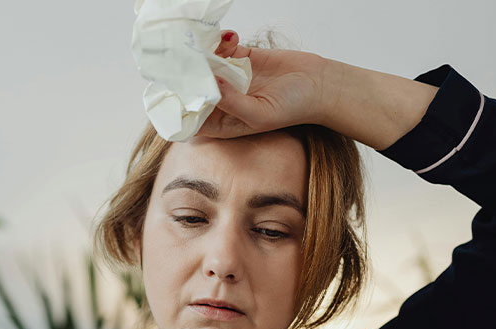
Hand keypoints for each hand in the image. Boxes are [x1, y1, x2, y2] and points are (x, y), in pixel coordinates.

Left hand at [195, 31, 335, 138]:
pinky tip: (232, 38)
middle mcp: (224, 102)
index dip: (181, 106)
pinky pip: (223, 49)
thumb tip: (210, 84)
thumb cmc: (293, 108)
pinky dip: (222, 41)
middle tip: (186, 58)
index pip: (193, 118)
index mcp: (224, 123)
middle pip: (195, 88)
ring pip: (207, 65)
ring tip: (208, 43)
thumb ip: (232, 103)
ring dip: (205, 54)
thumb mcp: (260, 114)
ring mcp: (232, 79)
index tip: (176, 89)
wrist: (319, 85)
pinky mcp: (242, 59)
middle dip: (189, 75)